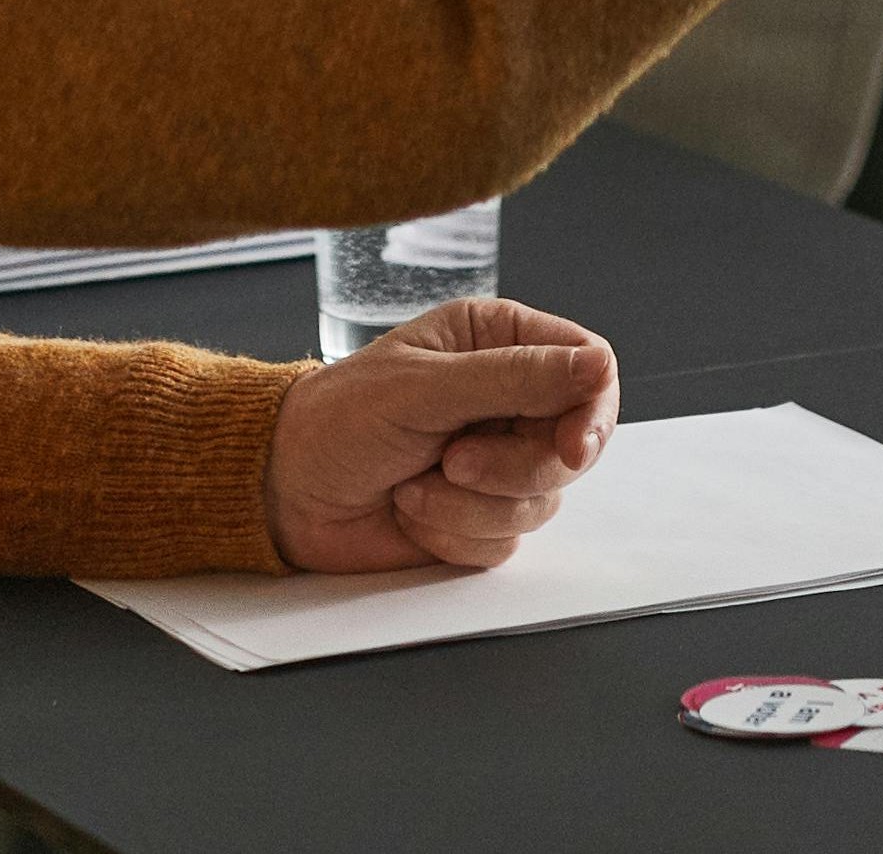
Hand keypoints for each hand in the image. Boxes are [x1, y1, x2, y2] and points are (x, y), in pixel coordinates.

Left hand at [262, 298, 622, 573]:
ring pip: (541, 501)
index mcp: (498, 342)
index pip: (590, 368)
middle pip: (575, 446)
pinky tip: (410, 511)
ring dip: (471, 505)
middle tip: (454, 462)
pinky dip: (454, 533)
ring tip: (413, 485)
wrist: (284, 490)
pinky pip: (505, 540)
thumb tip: (598, 366)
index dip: (593, 411)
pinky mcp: (481, 516)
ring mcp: (498, 462)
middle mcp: (508, 400)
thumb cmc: (338, 419)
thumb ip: (515, 378)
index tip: (573, 448)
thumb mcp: (425, 387)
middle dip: (514, 468)